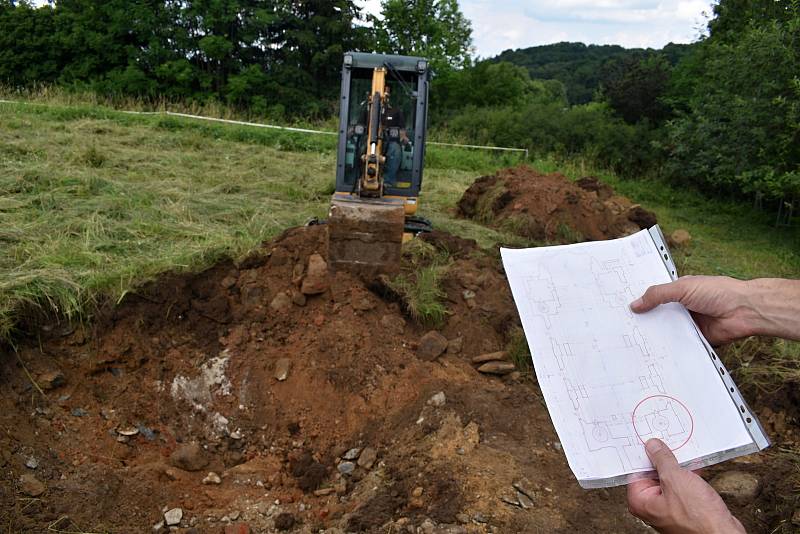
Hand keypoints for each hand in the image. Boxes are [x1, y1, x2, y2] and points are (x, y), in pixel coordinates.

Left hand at [627, 439, 743, 533]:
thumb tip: (652, 446)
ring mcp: (669, 508)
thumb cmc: (698, 518)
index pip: (636, 470)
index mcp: (641, 501)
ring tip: (683, 451)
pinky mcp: (685, 509)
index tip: (649, 440)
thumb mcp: (676, 479)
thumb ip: (662, 460)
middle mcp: (652, 506)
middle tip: (667, 442)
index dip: (643, 454)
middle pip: (652, 474)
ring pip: (670, 479)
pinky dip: (688, 475)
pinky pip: (683, 486)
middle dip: (663, 459)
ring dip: (678, 466)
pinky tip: (695, 464)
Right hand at [630, 275, 756, 344]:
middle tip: (623, 327)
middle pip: (659, 315)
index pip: (656, 296)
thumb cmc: (719, 292)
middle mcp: (683, 307)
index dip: (641, 301)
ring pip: (667, 331)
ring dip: (657, 334)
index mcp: (679, 291)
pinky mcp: (696, 338)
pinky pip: (680, 344)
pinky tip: (655, 351)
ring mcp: (690, 323)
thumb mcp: (682, 288)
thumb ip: (658, 295)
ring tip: (633, 341)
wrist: (745, 310)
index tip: (623, 307)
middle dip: (645, 320)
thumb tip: (635, 304)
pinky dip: (671, 347)